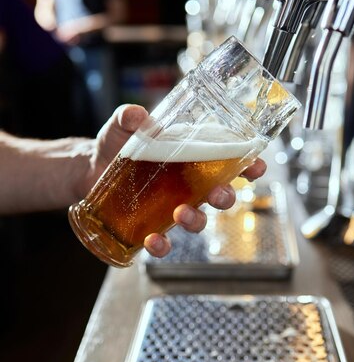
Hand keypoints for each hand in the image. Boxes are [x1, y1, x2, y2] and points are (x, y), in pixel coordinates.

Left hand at [88, 104, 266, 257]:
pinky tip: (152, 240)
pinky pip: (166, 242)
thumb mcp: (121, 126)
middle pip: (221, 195)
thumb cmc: (115, 145)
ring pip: (199, 221)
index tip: (257, 167)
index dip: (248, 166)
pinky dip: (163, 245)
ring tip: (181, 214)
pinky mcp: (152, 225)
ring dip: (196, 220)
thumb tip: (136, 116)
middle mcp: (188, 186)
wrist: (88, 169)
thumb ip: (128, 117)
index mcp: (191, 158)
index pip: (228, 162)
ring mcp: (172, 207)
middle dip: (226, 197)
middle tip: (218, 194)